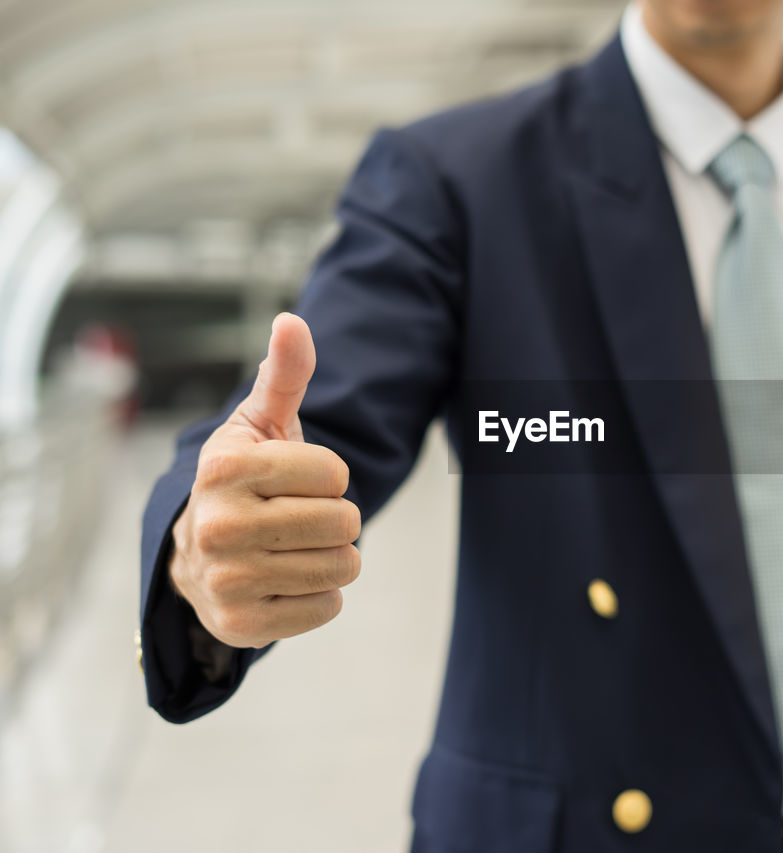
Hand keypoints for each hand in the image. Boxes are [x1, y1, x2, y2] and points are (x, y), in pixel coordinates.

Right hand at [169, 313, 360, 647]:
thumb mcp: (261, 422)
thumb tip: (292, 322)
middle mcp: (218, 524)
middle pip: (344, 522)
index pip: (336, 474)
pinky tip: (283, 582)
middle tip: (298, 519)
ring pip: (343, 566)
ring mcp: (226, 579)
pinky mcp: (241, 625)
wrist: (196, 555)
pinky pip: (328, 608)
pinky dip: (319, 597)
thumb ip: (284, 374)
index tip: (295, 480)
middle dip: (336, 519)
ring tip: (293, 549)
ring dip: (332, 558)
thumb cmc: (246, 479)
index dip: (329, 476)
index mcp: (225, 467)